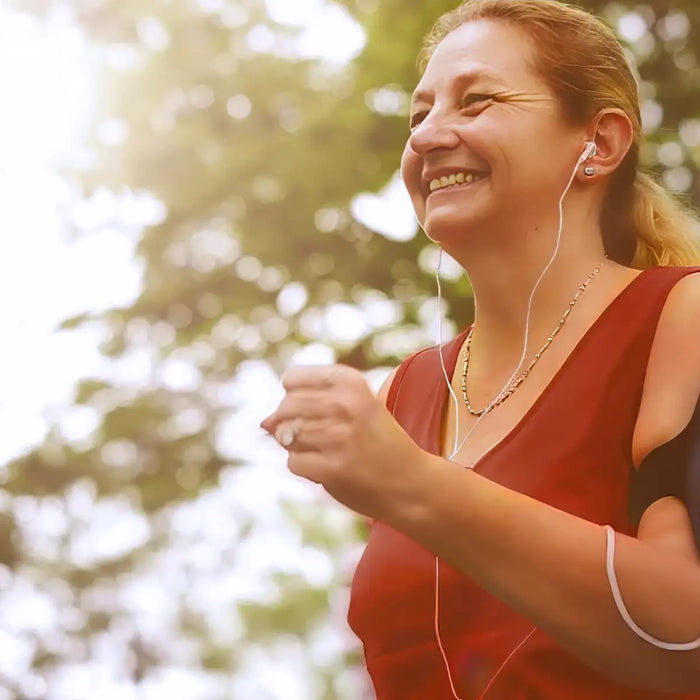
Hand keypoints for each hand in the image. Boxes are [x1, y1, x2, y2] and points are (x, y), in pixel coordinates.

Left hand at [260, 364, 429, 520]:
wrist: (411, 483)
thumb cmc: (377, 441)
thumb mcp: (353, 407)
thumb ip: (309, 405)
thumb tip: (263, 424)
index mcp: (351, 382)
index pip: (292, 378)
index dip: (294, 395)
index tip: (316, 409)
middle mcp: (345, 404)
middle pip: (285, 407)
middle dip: (291, 423)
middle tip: (320, 435)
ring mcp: (338, 437)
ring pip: (286, 435)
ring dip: (299, 446)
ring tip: (327, 451)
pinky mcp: (332, 468)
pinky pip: (293, 462)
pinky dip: (304, 466)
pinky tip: (328, 467)